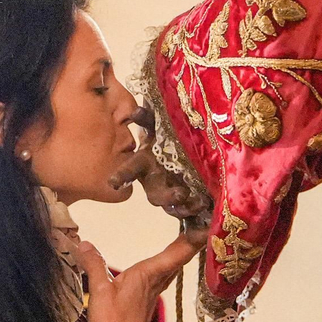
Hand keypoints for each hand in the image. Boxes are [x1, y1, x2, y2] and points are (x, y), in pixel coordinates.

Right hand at [74, 230, 202, 321]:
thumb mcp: (99, 291)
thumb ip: (94, 265)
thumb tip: (85, 243)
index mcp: (149, 274)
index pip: (179, 250)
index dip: (196, 234)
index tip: (209, 218)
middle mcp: (156, 282)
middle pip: (180, 256)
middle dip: (191, 237)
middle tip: (200, 218)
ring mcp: (153, 293)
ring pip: (173, 266)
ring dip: (181, 250)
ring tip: (187, 234)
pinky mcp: (146, 302)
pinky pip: (163, 276)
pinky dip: (168, 263)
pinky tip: (163, 264)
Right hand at [110, 108, 210, 222]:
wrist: (180, 147)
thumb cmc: (164, 135)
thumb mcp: (157, 124)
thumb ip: (148, 118)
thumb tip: (136, 111)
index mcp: (145, 163)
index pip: (131, 169)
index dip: (122, 176)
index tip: (114, 183)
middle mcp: (155, 181)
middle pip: (155, 195)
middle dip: (166, 196)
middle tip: (180, 194)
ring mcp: (170, 193)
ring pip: (173, 206)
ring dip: (186, 206)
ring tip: (200, 201)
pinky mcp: (185, 200)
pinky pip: (189, 210)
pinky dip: (197, 208)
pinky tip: (207, 204)